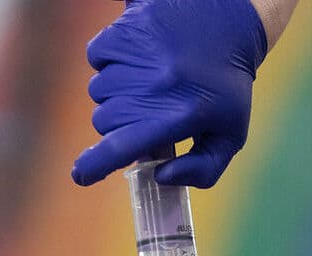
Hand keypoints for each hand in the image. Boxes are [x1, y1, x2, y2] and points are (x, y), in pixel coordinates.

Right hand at [72, 0, 267, 187]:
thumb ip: (203, 170)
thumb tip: (161, 176)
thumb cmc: (225, 87)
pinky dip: (108, 61)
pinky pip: (96, 56)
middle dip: (120, 125)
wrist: (228, 23)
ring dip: (116, 93)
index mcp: (179, 116)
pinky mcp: (128, 29)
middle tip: (147, 114)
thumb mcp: (230, 136)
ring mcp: (138, 55)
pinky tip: (135, 60)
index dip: (94, 166)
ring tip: (147, 83)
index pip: (120, 147)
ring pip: (98, 90)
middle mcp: (154, 86)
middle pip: (104, 121)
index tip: (81, 175)